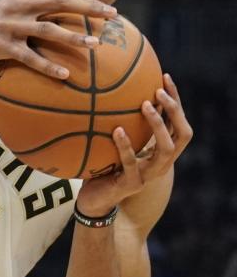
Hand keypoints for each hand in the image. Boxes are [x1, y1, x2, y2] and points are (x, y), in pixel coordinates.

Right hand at [0, 0, 116, 78]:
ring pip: (48, 29)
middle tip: (111, 18)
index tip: (108, 10)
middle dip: (88, 9)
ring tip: (94, 46)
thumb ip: (30, 11)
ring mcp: (9, 25)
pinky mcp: (0, 45)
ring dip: (72, 38)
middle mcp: (17, 7)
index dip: (86, 1)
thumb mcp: (7, 13)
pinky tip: (64, 75)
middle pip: (59, 3)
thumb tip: (61, 20)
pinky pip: (29, 57)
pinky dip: (47, 66)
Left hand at [75, 74, 192, 216]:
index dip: (175, 101)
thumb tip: (109, 92)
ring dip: (157, 125)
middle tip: (159, 90)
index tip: (165, 76)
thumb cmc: (104, 167)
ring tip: (145, 104)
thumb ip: (120, 123)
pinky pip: (132, 162)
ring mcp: (149, 175)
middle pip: (183, 134)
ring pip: (165, 149)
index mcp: (160, 151)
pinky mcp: (132, 184)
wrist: (94, 200)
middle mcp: (161, 162)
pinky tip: (117, 130)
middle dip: (175, 110)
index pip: (177, 122)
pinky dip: (125, 145)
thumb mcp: (114, 142)